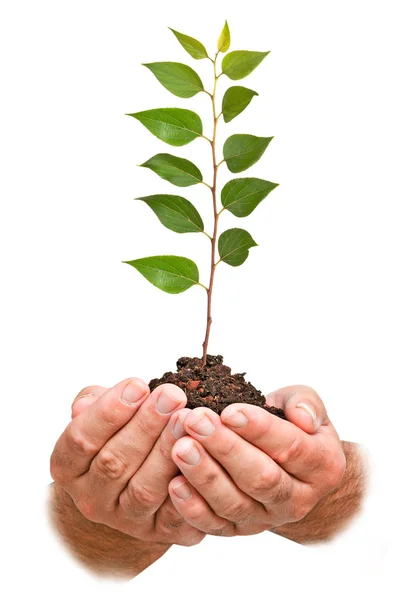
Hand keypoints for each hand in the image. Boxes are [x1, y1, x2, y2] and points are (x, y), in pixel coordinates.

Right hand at [50, 378, 204, 546]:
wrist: (130, 485)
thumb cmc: (115, 435)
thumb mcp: (98, 413)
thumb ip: (94, 403)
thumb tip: (92, 400)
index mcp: (69, 467)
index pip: (81, 439)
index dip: (109, 411)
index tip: (138, 385)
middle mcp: (91, 498)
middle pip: (114, 463)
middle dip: (146, 426)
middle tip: (172, 395)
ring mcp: (124, 519)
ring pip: (144, 490)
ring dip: (167, 453)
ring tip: (187, 420)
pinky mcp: (158, 532)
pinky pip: (174, 516)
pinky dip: (188, 489)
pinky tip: (202, 458)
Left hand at [167, 386, 346, 535]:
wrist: (286, 464)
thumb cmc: (290, 423)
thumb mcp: (304, 404)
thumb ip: (306, 403)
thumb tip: (303, 418)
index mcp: (322, 465)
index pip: (291, 448)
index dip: (260, 429)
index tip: (229, 411)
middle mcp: (298, 499)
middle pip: (261, 478)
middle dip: (225, 448)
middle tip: (195, 421)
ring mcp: (266, 519)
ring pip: (235, 503)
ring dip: (205, 475)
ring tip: (180, 447)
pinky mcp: (237, 530)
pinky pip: (214, 524)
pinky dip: (192, 508)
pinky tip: (174, 484)